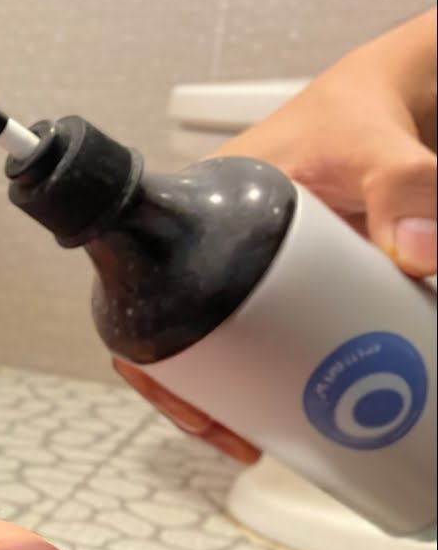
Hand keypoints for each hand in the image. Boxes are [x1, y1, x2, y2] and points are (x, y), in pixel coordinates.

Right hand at [117, 9, 437, 461]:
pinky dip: (264, 384)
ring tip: (261, 439)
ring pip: (215, 352)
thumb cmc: (357, 117)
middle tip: (232, 436)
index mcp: (202, 213)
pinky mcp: (283, 294)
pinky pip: (256, 347)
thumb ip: (404, 186)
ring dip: (229, 400)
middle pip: (175, 339)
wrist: (389, 111)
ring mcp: (245, 278)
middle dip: (192, 399)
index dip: (146, 355)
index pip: (140, 288)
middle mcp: (211, 251)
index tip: (179, 397)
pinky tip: (294, 412)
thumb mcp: (374, 148)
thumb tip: (418, 249)